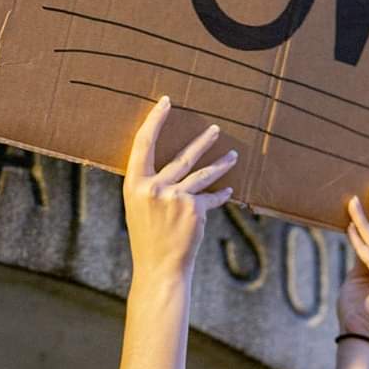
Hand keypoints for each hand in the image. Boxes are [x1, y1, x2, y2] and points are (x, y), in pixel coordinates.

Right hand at [123, 98, 236, 277]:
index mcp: (135, 183)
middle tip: (215, 129)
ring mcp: (176, 197)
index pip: (143, 144)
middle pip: (182, 156)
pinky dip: (219, 195)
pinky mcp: (194, 208)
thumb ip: (150, 184)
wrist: (159, 267)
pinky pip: (210, 197)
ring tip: (233, 155)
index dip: (155, 120)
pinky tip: (228, 191)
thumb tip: (168, 163)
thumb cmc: (147, 237)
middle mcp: (154, 187)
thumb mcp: (138, 206)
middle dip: (202, 141)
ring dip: (221, 163)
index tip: (166, 102)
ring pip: (203, 173)